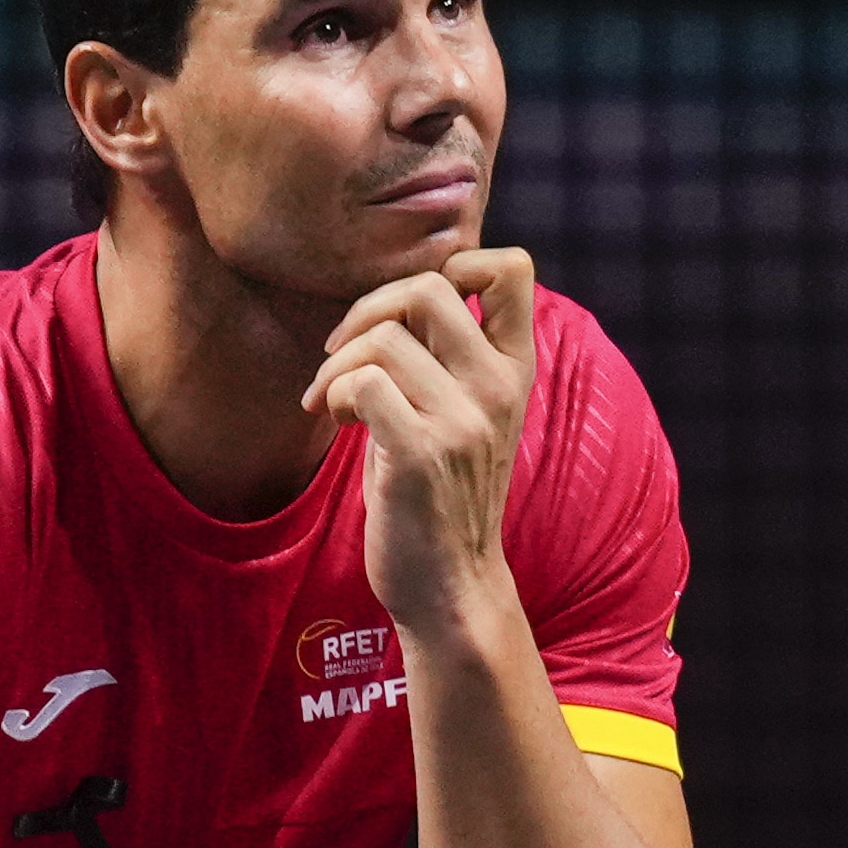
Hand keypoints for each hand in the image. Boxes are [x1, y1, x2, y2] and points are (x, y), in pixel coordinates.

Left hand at [308, 244, 537, 640]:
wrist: (450, 586)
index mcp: (515, 371)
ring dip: (336, 363)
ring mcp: (463, 421)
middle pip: (430, 286)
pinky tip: (336, 420)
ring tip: (334, 400)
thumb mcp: (465, 414)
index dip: (455, 260)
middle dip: (368, 308)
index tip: (411, 309)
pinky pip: (361, 382)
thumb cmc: (442, 494)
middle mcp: (499, 388)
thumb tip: (396, 297)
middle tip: (347, 349)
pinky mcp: (419, 454)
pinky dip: (332, 393)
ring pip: (382, 338)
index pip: (513, 268)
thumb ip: (448, 356)